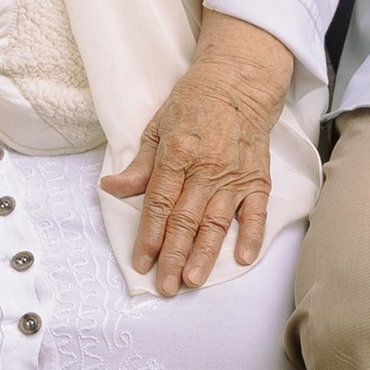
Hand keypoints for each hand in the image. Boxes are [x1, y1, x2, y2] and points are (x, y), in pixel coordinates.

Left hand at [100, 17, 294, 296]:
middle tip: (166, 286)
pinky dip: (251, 234)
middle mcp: (206, 168)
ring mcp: (234, 175)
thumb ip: (139, 164)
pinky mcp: (258, 178)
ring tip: (193, 280)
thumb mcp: (157, 126)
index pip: (159, 203)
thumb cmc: (193, 103)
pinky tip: (242, 257)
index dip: (149, 236)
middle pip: (186, 219)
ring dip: (205, 253)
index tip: (141, 263)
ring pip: (217, 222)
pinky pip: (256, 211)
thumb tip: (111, 188)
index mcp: (177, 153)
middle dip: (173, 256)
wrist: (239, 82)